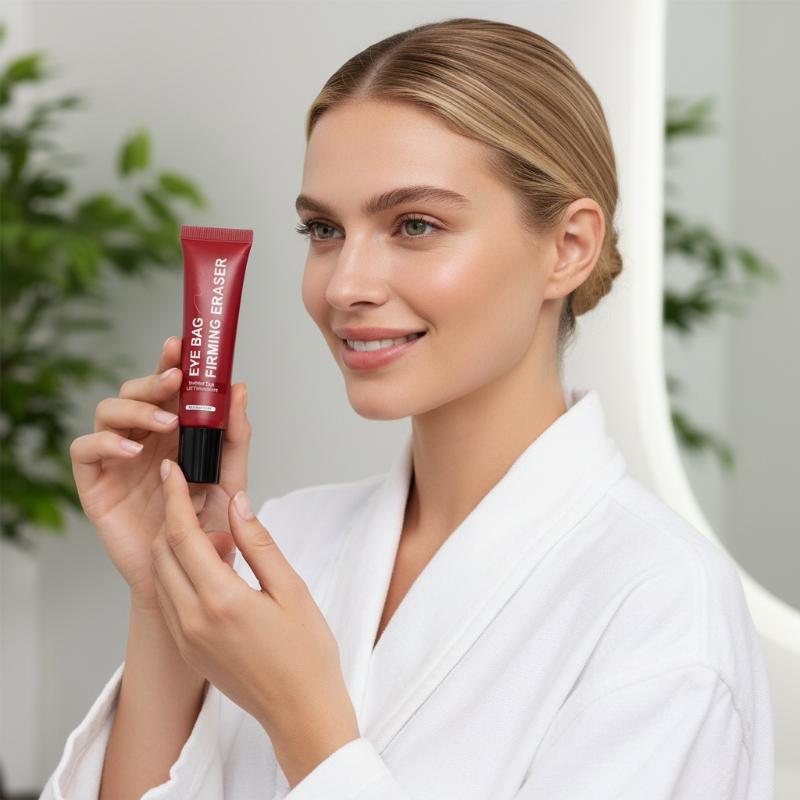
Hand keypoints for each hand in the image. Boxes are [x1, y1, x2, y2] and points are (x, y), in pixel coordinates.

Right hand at [69, 335, 250, 610]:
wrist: (190, 574)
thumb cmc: (209, 526)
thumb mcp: (230, 477)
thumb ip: (234, 435)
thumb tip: (238, 389)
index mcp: (174, 431)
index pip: (167, 388)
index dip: (170, 363)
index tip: (181, 347)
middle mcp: (143, 437)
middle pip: (135, 391)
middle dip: (154, 381)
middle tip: (176, 382)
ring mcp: (117, 457)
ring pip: (107, 411)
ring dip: (134, 408)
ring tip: (164, 423)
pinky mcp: (95, 482)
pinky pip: (85, 449)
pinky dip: (105, 442)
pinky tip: (133, 451)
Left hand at [151, 457, 360, 786]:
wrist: (300, 711)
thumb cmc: (306, 652)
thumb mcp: (291, 589)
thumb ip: (259, 543)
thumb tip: (237, 503)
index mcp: (221, 601)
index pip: (184, 536)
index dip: (175, 498)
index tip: (172, 471)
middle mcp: (194, 620)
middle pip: (163, 553)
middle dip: (170, 517)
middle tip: (190, 493)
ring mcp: (187, 638)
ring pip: (161, 576)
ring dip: (172, 546)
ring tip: (202, 526)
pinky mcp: (189, 649)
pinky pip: (170, 600)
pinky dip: (177, 573)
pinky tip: (206, 564)